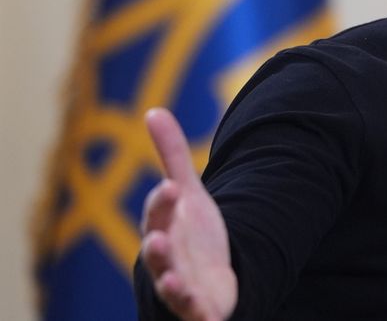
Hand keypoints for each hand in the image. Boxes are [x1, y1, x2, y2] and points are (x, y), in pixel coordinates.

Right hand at [140, 108, 236, 320]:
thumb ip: (172, 157)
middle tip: (157, 238)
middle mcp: (167, 260)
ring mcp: (180, 287)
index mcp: (164, 230)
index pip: (159, 215)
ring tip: (171, 279)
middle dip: (157, 246)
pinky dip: (194, 311)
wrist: (208, 282)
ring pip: (171, 287)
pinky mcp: (198, 310)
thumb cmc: (192, 237)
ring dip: (170, 283)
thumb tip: (153, 111)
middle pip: (159, 253)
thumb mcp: (190, 195)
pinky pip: (194, 313)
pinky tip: (200, 309)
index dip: (163, 203)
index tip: (171, 186)